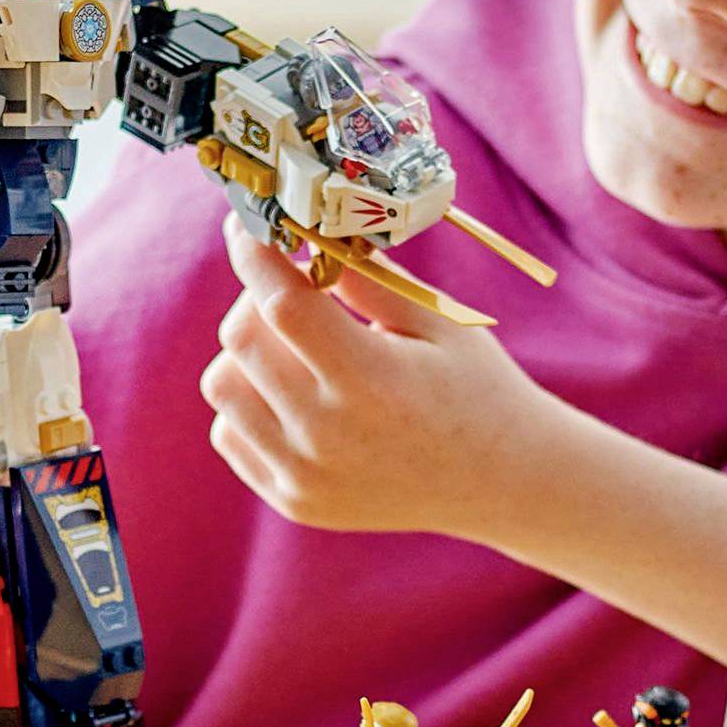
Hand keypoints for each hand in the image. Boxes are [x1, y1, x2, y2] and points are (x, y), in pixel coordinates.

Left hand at [200, 218, 558, 538]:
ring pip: (222, 385)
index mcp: (371, 380)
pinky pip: (230, 434)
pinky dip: (249, 402)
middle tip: (296, 288)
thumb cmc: (475, 386)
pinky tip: (295, 392)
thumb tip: (303, 237)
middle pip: (240, 338)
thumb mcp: (436, 319)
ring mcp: (305, 476)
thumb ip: (366, 277)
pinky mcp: (295, 501)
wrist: (503, 481)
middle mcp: (328, 435)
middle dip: (256, 296)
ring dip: (247, 352)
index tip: (247, 224)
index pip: (281, 303)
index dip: (254, 254)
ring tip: (296, 346)